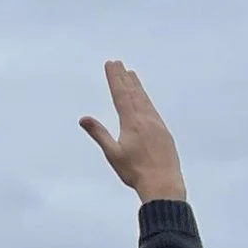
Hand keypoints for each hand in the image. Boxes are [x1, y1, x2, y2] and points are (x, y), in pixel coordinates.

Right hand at [79, 61, 185, 201]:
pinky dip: (146, 99)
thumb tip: (83, 118)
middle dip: (124, 77)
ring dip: (136, 86)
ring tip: (132, 74)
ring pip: (144, 100)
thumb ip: (99, 133)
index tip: (110, 64)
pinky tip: (145, 100)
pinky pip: (153, 109)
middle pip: (133, 93)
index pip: (121, 94)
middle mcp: (146, 119)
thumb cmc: (136, 172)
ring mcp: (157, 124)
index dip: (114, 78)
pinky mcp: (164, 132)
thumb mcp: (113, 153)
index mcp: (132, 122)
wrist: (163, 183)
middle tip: (118, 63)